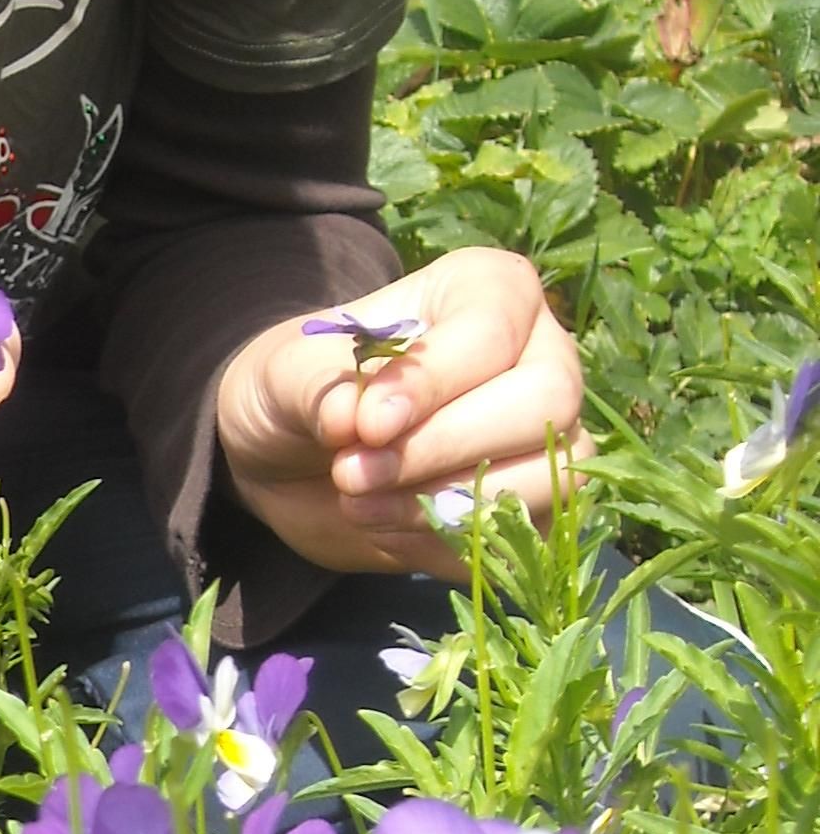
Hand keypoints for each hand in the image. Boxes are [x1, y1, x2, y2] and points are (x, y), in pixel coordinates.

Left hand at [213, 246, 588, 579]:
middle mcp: (540, 355)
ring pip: (548, 475)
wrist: (291, 457)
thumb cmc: (302, 387)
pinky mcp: (535, 507)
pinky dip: (447, 541)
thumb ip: (318, 387)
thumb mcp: (285, 372)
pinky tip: (385, 526)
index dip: (433, 383)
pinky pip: (523, 535)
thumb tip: (353, 420)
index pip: (492, 331)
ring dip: (445, 503)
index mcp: (490, 291)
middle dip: (441, 449)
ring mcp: (549, 436)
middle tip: (351, 473)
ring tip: (357, 502)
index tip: (366, 424)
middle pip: (544, 403)